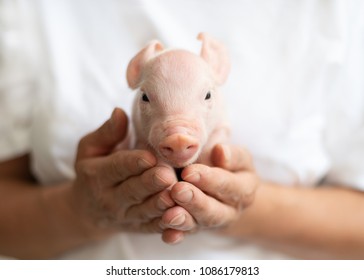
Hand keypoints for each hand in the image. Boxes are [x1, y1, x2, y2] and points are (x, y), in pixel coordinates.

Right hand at [70, 108, 176, 239]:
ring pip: (145, 211)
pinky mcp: (138, 227)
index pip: (118, 167)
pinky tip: (181, 217)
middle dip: (151, 183)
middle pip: (133, 190)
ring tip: (176, 195)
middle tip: (167, 175)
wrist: (87, 210)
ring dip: (161, 204)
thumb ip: (107, 133)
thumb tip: (119, 112)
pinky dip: (166, 224)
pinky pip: (152, 228)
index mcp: (98, 175)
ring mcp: (125, 216)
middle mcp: (110, 198)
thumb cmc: (93, 171)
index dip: (134, 162)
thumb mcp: (90, 149)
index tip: (150, 156)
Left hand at [160, 144, 258, 243]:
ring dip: (184, 220)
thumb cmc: (225, 162)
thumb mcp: (236, 156)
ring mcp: (211, 222)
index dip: (210, 179)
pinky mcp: (195, 229)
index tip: (189, 171)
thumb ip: (231, 154)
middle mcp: (231, 210)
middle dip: (195, 201)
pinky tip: (167, 235)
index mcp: (244, 188)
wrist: (219, 184)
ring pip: (199, 224)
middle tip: (177, 191)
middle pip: (215, 210)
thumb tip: (220, 151)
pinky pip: (185, 235)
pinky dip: (176, 235)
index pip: (228, 185)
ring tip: (169, 215)